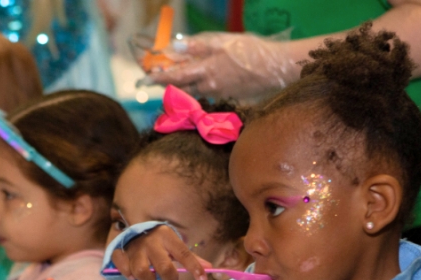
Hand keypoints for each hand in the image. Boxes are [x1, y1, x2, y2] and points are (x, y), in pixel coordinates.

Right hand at [111, 225, 207, 279]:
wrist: (132, 229)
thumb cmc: (159, 242)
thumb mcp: (174, 245)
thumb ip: (190, 258)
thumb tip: (210, 268)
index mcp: (166, 236)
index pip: (184, 254)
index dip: (195, 268)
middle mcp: (151, 241)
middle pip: (163, 267)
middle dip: (169, 278)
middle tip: (169, 279)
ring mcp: (134, 247)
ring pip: (141, 271)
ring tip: (150, 277)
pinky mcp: (120, 253)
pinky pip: (123, 267)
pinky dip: (127, 274)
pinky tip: (132, 275)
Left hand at [146, 32, 299, 99]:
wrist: (275, 69)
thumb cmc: (250, 51)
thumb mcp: (222, 42)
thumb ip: (196, 46)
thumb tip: (173, 48)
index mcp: (205, 71)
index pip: (175, 76)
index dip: (159, 76)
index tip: (146, 76)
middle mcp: (208, 87)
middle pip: (181, 89)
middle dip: (167, 85)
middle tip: (155, 80)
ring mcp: (218, 94)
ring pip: (193, 93)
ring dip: (181, 89)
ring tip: (174, 82)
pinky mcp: (228, 96)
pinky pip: (207, 95)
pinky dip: (197, 90)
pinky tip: (199, 84)